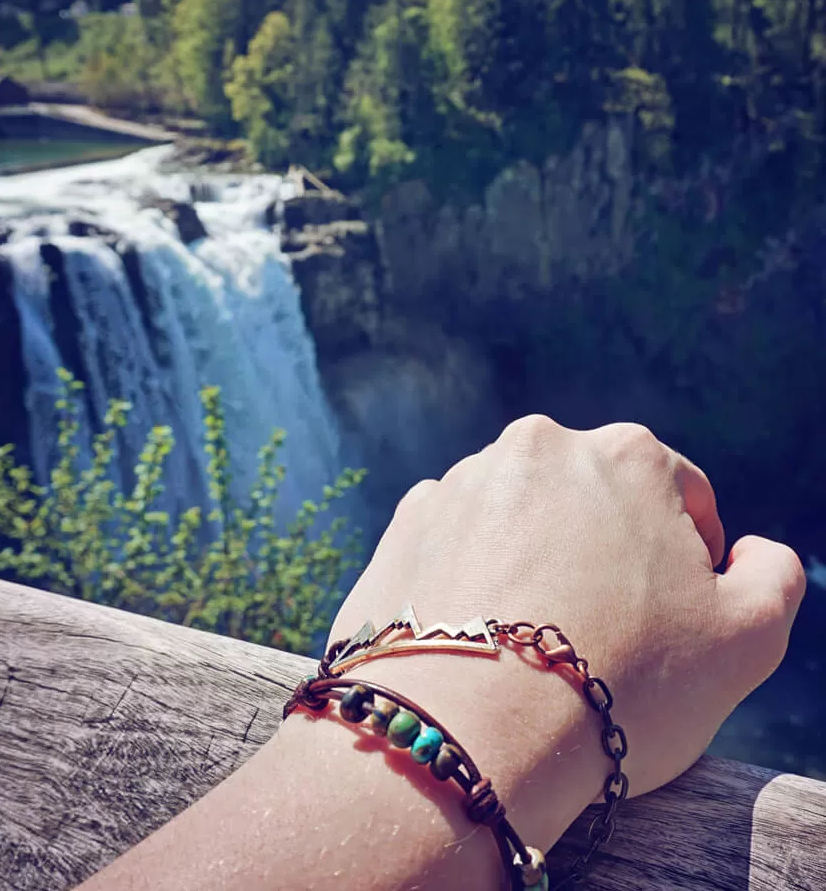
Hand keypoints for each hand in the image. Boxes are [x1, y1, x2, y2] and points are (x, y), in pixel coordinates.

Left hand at [328, 416, 805, 847]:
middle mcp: (535, 447)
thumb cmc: (621, 683)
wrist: (469, 731)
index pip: (679, 493)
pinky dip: (473, 578)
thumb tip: (750, 551)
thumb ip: (771, 574)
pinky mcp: (404, 523)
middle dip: (607, 552)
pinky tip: (481, 635)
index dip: (689, 557)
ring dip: (536, 560)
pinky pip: (457, 544)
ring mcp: (459, 482)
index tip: (672, 614)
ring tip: (536, 641)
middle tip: (606, 632)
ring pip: (521, 518)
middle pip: (593, 499)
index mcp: (624, 454)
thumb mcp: (747, 636)